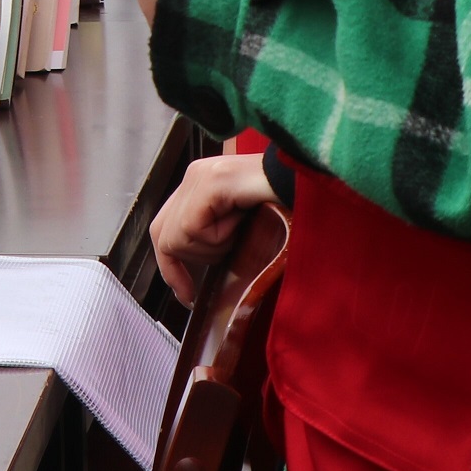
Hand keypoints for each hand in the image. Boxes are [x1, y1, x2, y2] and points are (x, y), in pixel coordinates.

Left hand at [150, 152, 275, 298]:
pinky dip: (218, 238)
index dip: (170, 265)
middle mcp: (194, 175)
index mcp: (200, 182)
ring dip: (212, 249)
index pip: (165, 227)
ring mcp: (199, 176)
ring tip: (239, 232)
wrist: (308, 181)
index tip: (185, 294)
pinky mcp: (210, 182)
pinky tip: (240, 224)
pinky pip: (193, 228)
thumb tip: (200, 266)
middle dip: (176, 268)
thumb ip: (218, 234)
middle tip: (192, 291)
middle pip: (162, 232)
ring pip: (179, 237)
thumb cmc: (286, 205)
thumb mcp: (243, 226)